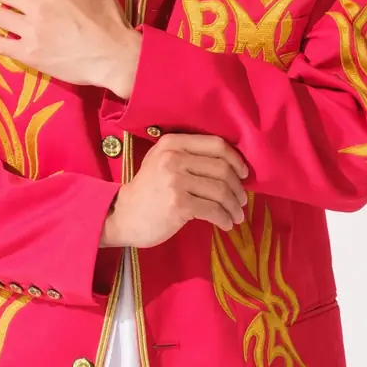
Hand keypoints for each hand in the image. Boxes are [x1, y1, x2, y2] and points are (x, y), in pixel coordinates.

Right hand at [100, 134, 249, 248]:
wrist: (122, 215)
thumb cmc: (147, 189)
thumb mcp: (161, 160)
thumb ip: (188, 154)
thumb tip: (230, 163)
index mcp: (173, 142)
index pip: (216, 144)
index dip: (236, 159)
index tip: (244, 173)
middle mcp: (174, 157)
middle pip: (222, 168)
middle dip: (238, 187)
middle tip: (242, 200)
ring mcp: (175, 180)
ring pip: (220, 190)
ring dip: (234, 205)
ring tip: (236, 215)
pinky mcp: (178, 204)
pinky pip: (212, 210)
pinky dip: (224, 218)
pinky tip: (226, 224)